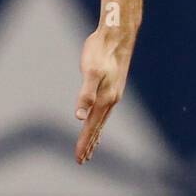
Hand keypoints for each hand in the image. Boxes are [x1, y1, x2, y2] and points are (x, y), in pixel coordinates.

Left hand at [74, 26, 135, 163]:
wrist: (117, 35)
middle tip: (82, 160)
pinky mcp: (111, 87)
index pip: (91, 127)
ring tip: (90, 148)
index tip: (78, 159)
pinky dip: (99, 121)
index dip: (84, 143)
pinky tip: (96, 121)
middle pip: (97, 128)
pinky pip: (104, 111)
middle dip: (89, 145)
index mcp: (105, 100)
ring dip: (95, 135)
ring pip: (101, 121)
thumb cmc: (101, 52)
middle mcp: (110, 100)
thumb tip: (80, 116)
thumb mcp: (90, 72)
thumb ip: (85, 94)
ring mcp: (112, 94)